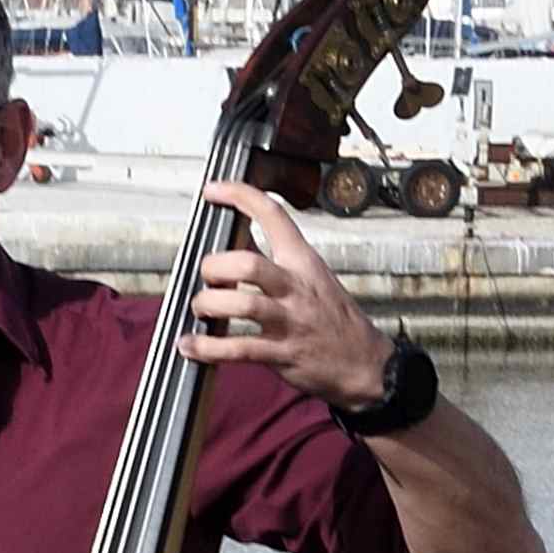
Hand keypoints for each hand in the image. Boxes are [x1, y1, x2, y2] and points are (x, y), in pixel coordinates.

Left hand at [182, 180, 395, 413]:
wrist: (363, 363)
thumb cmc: (333, 318)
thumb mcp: (312, 277)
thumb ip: (276, 260)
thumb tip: (236, 240)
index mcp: (303, 260)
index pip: (273, 215)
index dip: (240, 196)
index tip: (212, 190)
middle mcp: (295, 286)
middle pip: (247, 265)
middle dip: (215, 268)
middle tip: (208, 277)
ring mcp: (289, 321)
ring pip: (241, 305)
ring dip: (209, 305)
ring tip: (200, 309)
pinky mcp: (282, 354)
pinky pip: (238, 349)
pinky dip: (207, 347)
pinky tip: (190, 344)